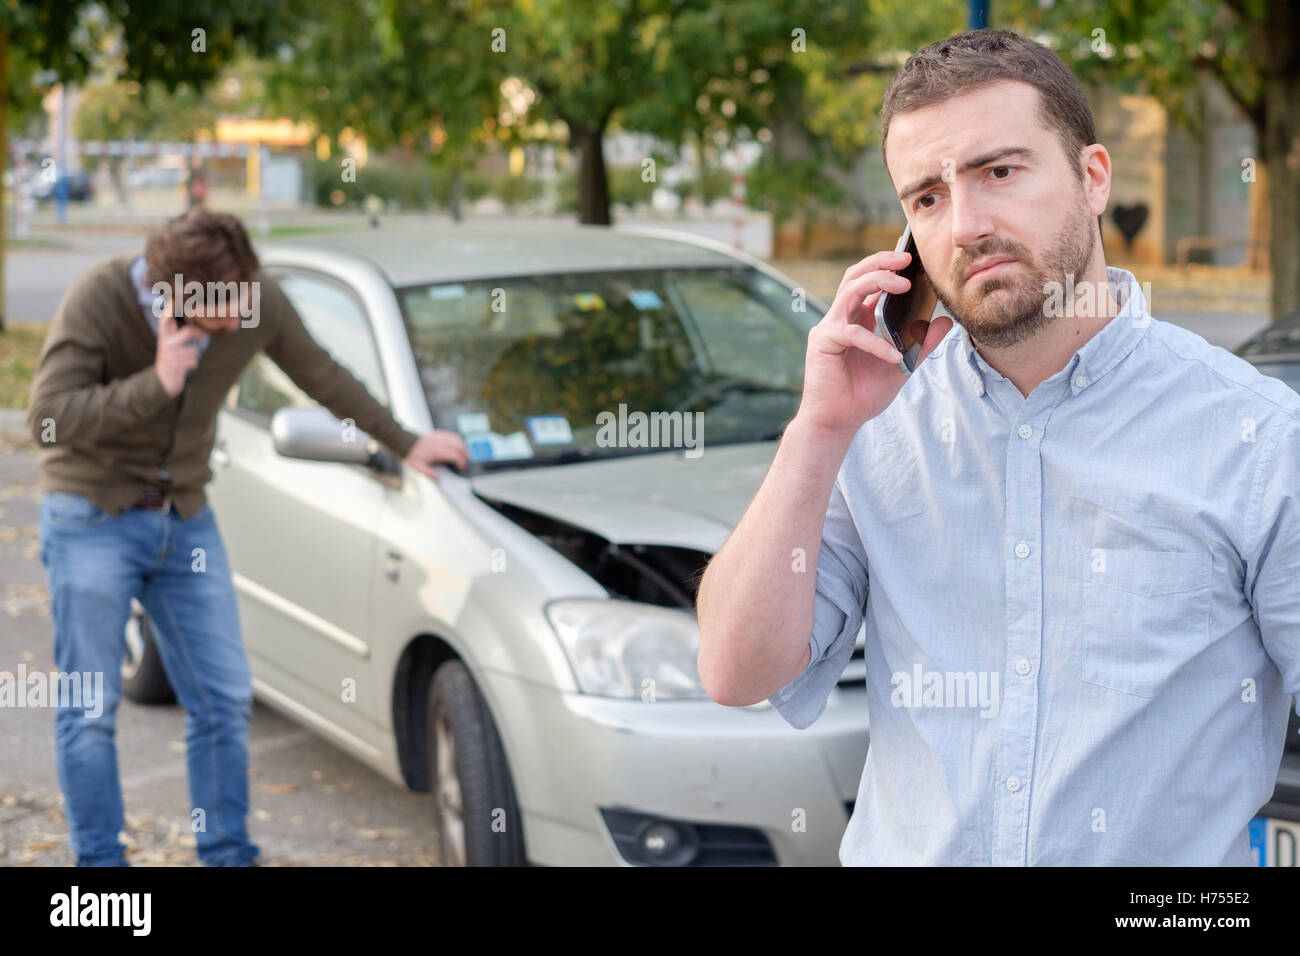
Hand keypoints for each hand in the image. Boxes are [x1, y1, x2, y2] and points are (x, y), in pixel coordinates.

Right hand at [155, 308, 206, 396]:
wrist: (164, 378)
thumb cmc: (175, 354)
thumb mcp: (174, 339)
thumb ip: (185, 328)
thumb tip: (206, 319)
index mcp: (165, 332)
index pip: (166, 318)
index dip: (171, 308)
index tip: (176, 299)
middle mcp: (165, 341)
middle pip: (188, 333)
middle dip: (198, 333)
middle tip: (203, 335)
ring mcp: (169, 353)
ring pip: (193, 350)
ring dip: (194, 355)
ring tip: (185, 357)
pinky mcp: (173, 365)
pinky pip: (193, 361)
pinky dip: (192, 363)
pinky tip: (185, 365)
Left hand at [403, 429, 468, 479]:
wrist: (406, 443)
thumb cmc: (412, 455)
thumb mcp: (418, 467)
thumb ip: (428, 473)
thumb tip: (438, 477)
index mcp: (437, 451)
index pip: (456, 455)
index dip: (462, 462)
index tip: (461, 468)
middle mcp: (440, 442)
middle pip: (460, 447)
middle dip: (465, 455)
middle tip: (464, 463)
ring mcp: (440, 436)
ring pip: (458, 439)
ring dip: (463, 447)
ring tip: (462, 455)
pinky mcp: (439, 433)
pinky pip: (452, 435)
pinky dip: (457, 441)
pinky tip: (457, 446)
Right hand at [795, 248, 952, 438]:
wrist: (839, 422)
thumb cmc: (863, 394)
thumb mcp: (902, 365)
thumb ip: (921, 344)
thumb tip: (946, 323)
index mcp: (858, 319)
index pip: (869, 281)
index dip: (887, 265)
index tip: (911, 258)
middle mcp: (841, 318)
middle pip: (856, 275)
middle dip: (881, 262)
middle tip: (906, 258)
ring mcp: (829, 328)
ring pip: (850, 291)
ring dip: (878, 282)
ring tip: (904, 286)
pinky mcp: (822, 343)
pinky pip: (852, 334)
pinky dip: (875, 343)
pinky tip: (893, 356)